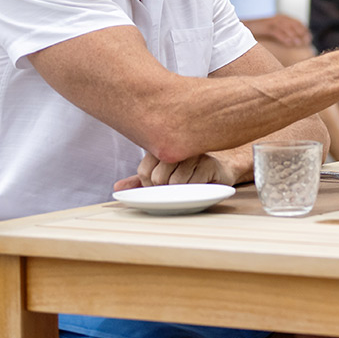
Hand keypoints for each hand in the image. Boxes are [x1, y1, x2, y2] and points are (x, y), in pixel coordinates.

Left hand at [115, 150, 235, 191]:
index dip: (149, 185)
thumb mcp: (162, 175)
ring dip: (180, 191)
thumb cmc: (189, 171)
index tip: (160, 185)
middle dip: (164, 190)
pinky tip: (199, 184)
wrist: (221, 168)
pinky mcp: (209, 164)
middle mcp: (176, 146)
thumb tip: (117, 187)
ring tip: (189, 184)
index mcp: (162, 145)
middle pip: (157, 178)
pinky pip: (191, 185)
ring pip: (174, 183)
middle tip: (176, 186)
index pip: (144, 171)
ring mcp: (193, 154)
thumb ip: (140, 180)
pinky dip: (193, 191)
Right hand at [244, 14, 308, 47]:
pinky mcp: (266, 26)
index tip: (309, 38)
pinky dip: (284, 37)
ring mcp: (272, 21)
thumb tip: (295, 41)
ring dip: (294, 36)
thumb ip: (284, 33)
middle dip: (301, 33)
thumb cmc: (261, 31)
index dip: (304, 30)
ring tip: (299, 43)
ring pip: (286, 27)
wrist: (245, 27)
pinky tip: (289, 43)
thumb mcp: (274, 30)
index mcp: (282, 18)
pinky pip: (277, 32)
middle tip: (306, 41)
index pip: (297, 22)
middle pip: (294, 24)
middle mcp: (278, 18)